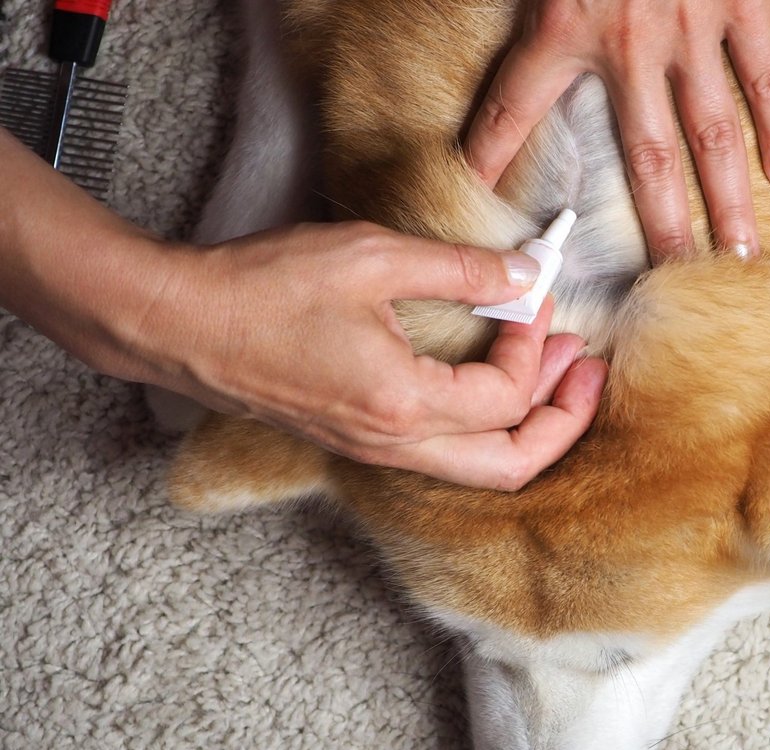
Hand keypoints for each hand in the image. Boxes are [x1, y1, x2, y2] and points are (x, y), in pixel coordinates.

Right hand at [140, 223, 608, 489]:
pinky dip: (485, 424)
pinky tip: (490, 378)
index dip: (536, 344)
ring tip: (554, 371)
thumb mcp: (372, 258)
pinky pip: (445, 453)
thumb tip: (526, 274)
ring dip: (528, 425)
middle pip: (512, 468)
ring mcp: (375, 449)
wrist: (179, 326)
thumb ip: (461, 269)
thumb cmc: (262, 291)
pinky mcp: (360, 439)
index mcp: (403, 406)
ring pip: (479, 468)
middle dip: (564, 421)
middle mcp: (394, 444)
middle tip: (587, 370)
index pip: (508, 397)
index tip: (533, 296)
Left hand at [464, 0, 769, 261]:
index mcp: (566, 23)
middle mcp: (631, 42)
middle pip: (645, 156)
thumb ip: (516, 24)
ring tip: (735, 254)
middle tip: (668, 284)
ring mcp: (693, 26)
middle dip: (657, 226)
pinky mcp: (740, 3)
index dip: (494, 158)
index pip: (516, 106)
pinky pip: (764, 74)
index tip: (488, 213)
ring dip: (725, 198)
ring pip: (712, 131)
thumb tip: (489, 49)